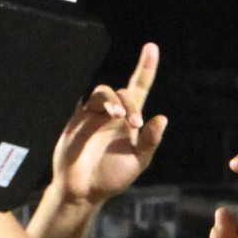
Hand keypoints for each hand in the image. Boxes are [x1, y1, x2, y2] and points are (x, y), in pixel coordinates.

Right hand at [48, 44, 167, 207]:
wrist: (83, 191)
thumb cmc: (112, 177)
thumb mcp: (137, 162)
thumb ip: (149, 141)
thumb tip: (163, 118)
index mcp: (129, 120)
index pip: (139, 88)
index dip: (145, 68)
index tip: (151, 47)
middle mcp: (111, 112)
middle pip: (122, 92)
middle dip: (129, 104)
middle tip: (132, 123)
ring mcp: (92, 114)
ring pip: (102, 92)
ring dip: (112, 100)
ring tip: (117, 116)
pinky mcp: (74, 120)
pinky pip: (78, 100)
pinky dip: (87, 98)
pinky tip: (92, 104)